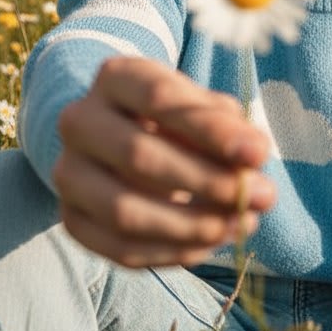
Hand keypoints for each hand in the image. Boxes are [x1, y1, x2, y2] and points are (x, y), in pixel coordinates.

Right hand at [53, 55, 276, 267]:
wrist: (125, 139)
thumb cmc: (177, 119)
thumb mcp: (203, 106)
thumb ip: (228, 125)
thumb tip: (254, 156)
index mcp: (114, 77)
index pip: (159, 98)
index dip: (211, 129)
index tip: (259, 154)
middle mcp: (79, 121)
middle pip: (139, 155)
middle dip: (208, 182)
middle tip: (263, 196)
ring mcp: (68, 172)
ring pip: (123, 211)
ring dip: (191, 226)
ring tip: (242, 224)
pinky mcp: (72, 218)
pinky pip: (118, 248)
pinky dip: (172, 252)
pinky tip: (212, 244)